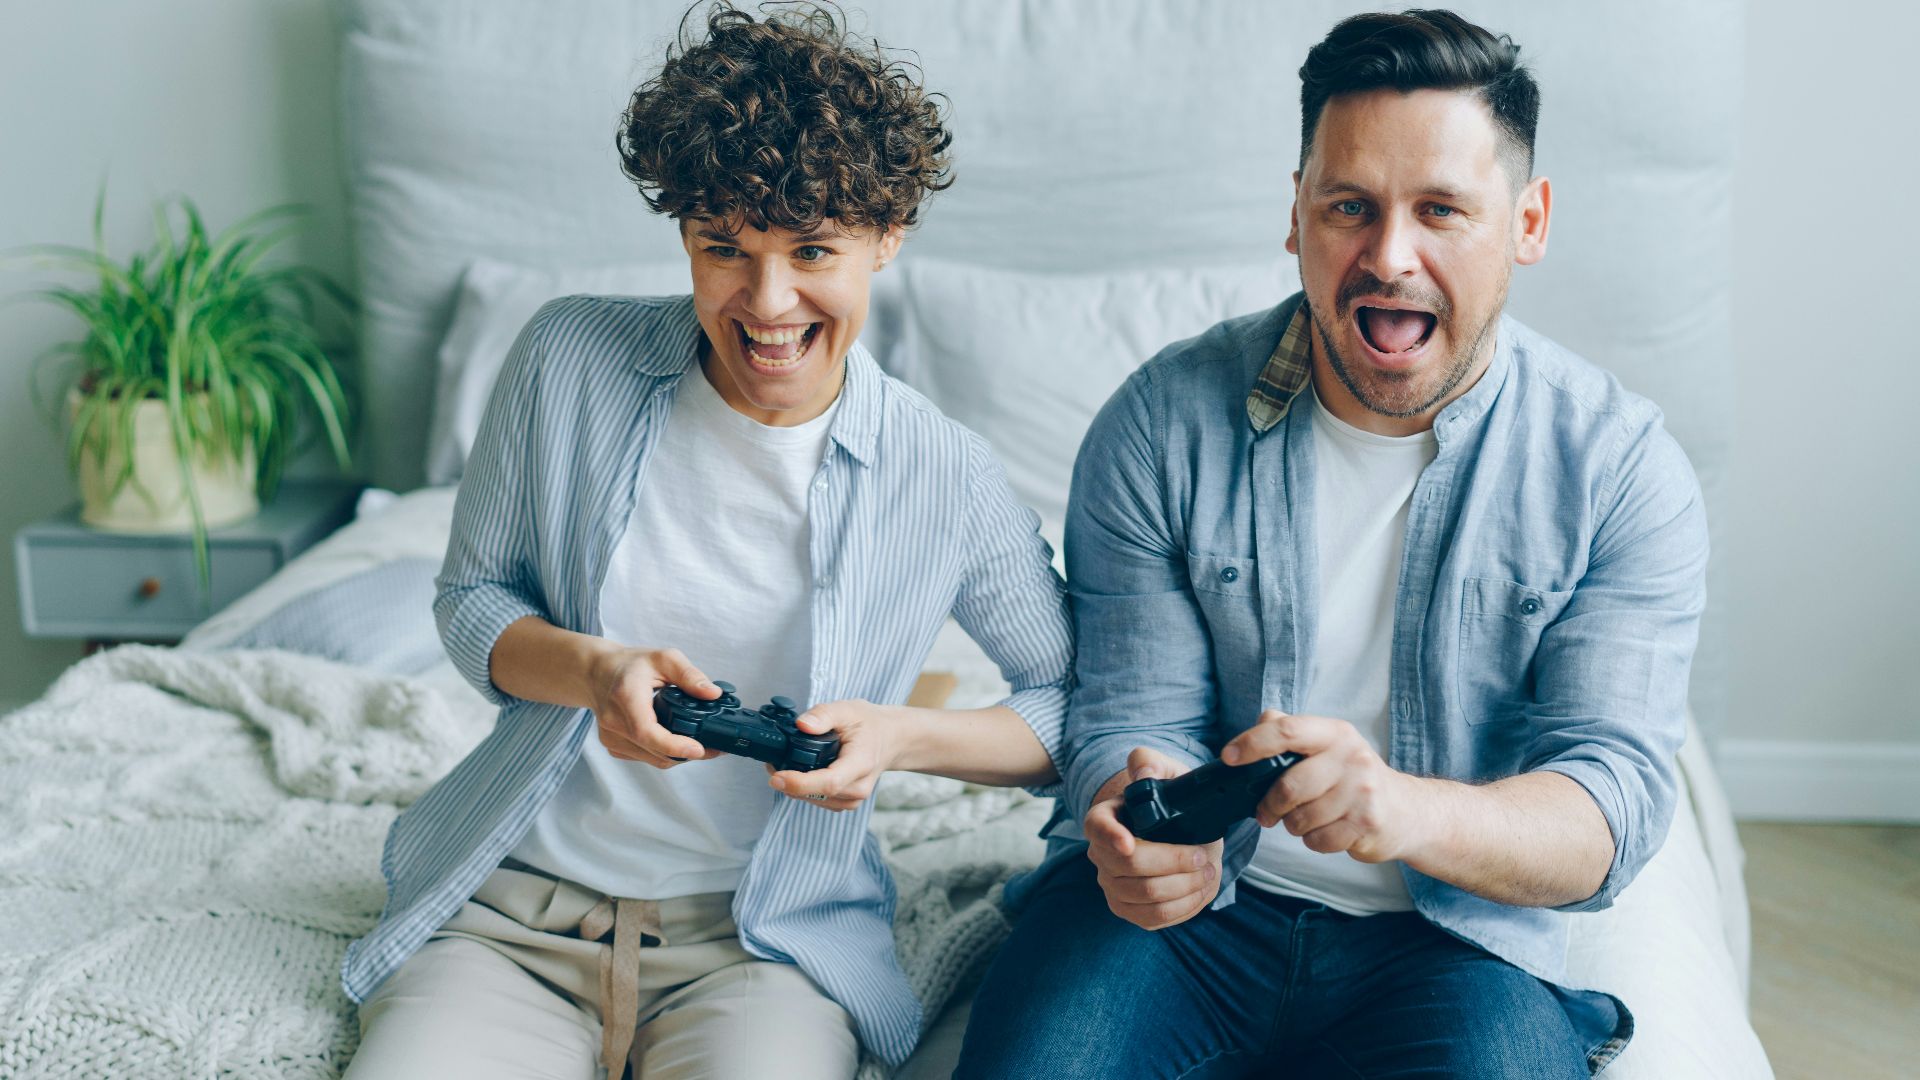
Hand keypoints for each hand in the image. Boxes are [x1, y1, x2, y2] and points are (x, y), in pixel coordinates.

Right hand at [586, 646, 722, 768]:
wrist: (597, 673)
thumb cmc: (629, 664)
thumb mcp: (663, 658)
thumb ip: (689, 675)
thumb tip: (713, 693)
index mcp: (626, 697)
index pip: (646, 731)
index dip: (674, 745)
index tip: (698, 749)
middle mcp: (614, 722)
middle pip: (654, 751)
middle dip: (688, 753)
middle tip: (714, 747)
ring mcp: (611, 737)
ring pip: (652, 759)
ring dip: (677, 756)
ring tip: (698, 743)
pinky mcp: (612, 746)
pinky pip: (644, 757)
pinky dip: (663, 754)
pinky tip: (675, 741)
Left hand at [765, 699, 903, 810]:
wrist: (890, 739)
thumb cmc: (870, 725)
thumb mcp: (848, 709)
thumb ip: (823, 715)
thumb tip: (802, 725)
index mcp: (861, 763)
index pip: (829, 782)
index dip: (800, 783)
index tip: (777, 777)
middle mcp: (859, 787)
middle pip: (818, 794)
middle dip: (790, 782)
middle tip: (773, 763)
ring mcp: (854, 798)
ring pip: (815, 800)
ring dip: (795, 787)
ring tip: (784, 766)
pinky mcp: (847, 802)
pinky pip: (819, 801)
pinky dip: (805, 790)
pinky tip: (800, 774)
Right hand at [1082, 747, 1221, 929]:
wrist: (1179, 828)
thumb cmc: (1169, 798)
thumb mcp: (1165, 771)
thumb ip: (1151, 763)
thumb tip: (1144, 775)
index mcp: (1103, 819)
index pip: (1097, 828)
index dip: (1111, 837)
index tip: (1129, 844)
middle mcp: (1101, 855)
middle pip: (1130, 868)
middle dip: (1173, 862)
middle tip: (1204, 855)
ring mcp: (1113, 886)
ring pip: (1147, 897)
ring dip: (1185, 887)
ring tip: (1208, 871)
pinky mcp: (1131, 911)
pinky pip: (1156, 918)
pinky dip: (1185, 906)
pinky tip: (1201, 889)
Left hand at [1222, 710, 1430, 863]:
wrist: (1407, 811)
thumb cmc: (1354, 777)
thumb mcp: (1329, 745)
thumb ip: (1292, 731)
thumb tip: (1261, 721)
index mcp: (1335, 733)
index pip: (1287, 731)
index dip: (1252, 743)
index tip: (1228, 758)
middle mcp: (1351, 757)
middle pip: (1289, 785)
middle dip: (1270, 804)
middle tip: (1265, 812)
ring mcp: (1362, 791)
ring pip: (1301, 818)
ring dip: (1293, 825)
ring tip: (1304, 820)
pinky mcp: (1367, 823)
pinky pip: (1318, 840)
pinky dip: (1313, 841)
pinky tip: (1326, 831)